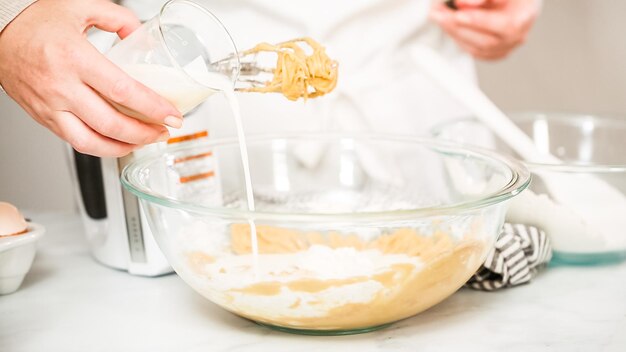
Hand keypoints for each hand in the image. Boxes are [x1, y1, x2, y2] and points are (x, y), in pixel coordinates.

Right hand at [0, 0, 182, 156]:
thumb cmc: (35, 20)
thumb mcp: (81, 7)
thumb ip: (118, 19)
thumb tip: (142, 36)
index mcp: (75, 58)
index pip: (123, 91)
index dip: (153, 108)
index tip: (173, 115)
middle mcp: (61, 86)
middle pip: (111, 123)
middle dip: (145, 133)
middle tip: (165, 131)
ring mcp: (50, 106)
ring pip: (92, 142)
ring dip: (124, 147)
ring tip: (145, 141)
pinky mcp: (43, 117)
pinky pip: (75, 141)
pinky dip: (101, 147)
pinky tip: (118, 142)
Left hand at [430, 0, 539, 59]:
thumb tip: (462, 3)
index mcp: (526, 13)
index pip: (507, 25)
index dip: (480, 22)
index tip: (458, 15)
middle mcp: (520, 33)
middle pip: (488, 41)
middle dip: (458, 27)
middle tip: (438, 13)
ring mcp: (509, 45)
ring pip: (478, 49)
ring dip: (454, 34)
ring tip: (438, 17)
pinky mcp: (496, 52)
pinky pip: (475, 52)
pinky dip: (459, 39)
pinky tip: (448, 26)